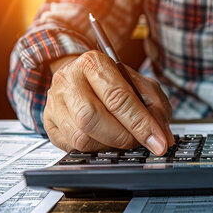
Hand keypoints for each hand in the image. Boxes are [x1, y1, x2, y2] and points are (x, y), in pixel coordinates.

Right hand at [43, 50, 173, 154]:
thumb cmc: (112, 81)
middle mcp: (68, 81)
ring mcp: (54, 103)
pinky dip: (95, 149)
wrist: (80, 76)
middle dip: (123, 137)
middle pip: (92, 118)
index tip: (159, 142)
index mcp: (93, 64)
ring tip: (122, 139)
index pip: (118, 98)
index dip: (141, 124)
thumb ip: (155, 107)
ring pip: (81, 137)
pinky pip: (72, 147)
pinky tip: (105, 140)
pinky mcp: (49, 124)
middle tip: (138, 142)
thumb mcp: (140, 85)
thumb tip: (163, 137)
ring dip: (109, 145)